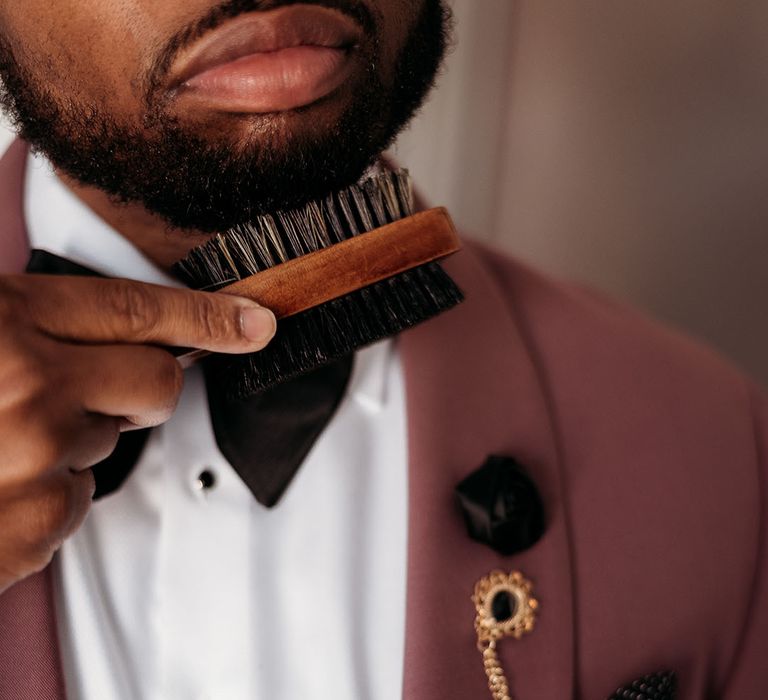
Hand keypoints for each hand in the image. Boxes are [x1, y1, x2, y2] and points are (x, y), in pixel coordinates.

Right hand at [0, 274, 275, 593]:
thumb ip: (27, 323)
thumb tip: (116, 334)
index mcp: (2, 318)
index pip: (137, 308)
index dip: (208, 314)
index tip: (256, 322)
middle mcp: (29, 382)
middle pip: (156, 381)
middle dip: (137, 388)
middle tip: (81, 393)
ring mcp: (34, 456)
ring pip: (109, 444)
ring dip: (69, 444)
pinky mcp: (30, 522)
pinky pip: (77, 503)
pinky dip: (45, 499)